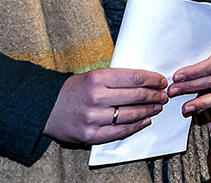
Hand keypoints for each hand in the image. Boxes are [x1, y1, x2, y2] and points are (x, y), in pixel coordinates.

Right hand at [43, 68, 167, 144]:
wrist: (47, 108)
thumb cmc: (75, 90)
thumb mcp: (93, 76)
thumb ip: (116, 78)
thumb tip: (146, 80)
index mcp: (97, 78)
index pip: (134, 78)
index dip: (152, 79)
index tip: (161, 81)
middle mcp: (96, 97)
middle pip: (136, 96)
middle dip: (154, 95)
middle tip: (163, 95)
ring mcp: (93, 118)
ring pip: (131, 114)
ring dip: (149, 110)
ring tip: (157, 107)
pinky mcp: (91, 135)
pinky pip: (120, 132)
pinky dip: (136, 126)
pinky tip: (146, 121)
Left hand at [169, 38, 210, 131]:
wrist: (207, 47)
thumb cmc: (198, 45)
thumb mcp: (196, 42)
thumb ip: (187, 49)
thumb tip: (167, 57)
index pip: (210, 65)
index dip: (193, 72)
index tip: (175, 76)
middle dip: (190, 87)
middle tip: (171, 91)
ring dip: (199, 103)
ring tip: (184, 108)